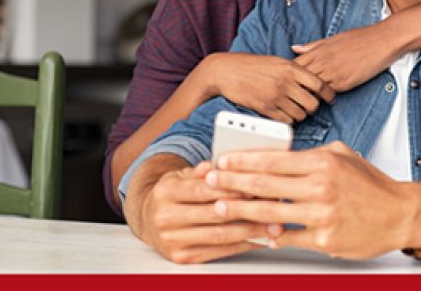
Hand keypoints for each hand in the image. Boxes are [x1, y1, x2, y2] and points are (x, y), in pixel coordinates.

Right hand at [137, 160, 282, 263]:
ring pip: (219, 236)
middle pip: (214, 214)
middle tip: (274, 206)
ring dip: (250, 231)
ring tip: (273, 226)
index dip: (231, 188)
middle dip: (247, 210)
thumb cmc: (174, 194)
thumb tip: (218, 164)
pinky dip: (241, 245)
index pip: (203, 190)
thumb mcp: (182, 175)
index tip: (256, 187)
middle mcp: (165, 217)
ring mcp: (172, 240)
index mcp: (166, 192)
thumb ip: (201, 170)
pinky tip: (258, 239)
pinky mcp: (181, 257)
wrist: (147, 219)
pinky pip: (218, 252)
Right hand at [197, 52, 334, 122]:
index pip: (320, 84)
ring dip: (301, 114)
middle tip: (309, 105)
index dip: (329, 94)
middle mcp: (285, 82)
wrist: (227, 71)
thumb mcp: (277, 61)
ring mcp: (275, 97)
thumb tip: (314, 82)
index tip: (330, 98)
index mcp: (291, 68)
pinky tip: (285, 114)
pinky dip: (289, 120)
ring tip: (295, 109)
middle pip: (313, 103)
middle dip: (313, 107)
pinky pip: (287, 121)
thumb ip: (295, 70)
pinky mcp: (266, 109)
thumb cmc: (253, 65)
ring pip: (301, 114)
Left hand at [206, 142, 420, 258]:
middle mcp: (321, 187)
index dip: (243, 160)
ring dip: (241, 210)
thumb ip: (310, 155)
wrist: (400, 213)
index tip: (222, 160)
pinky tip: (252, 231)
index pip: (273, 160)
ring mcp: (323, 216)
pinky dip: (269, 235)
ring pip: (271, 213)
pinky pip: (289, 238)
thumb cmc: (370, 184)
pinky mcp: (325, 241)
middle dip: (232, 183)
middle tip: (210, 181)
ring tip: (221, 206)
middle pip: (265, 185)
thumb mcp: (342, 155)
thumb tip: (278, 156)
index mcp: (323, 162)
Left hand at [292, 23, 400, 91]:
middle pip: (300, 79)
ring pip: (312, 89)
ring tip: (307, 98)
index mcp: (318, 50)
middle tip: (294, 93)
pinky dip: (323, 96)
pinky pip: (328, 93)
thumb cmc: (359, 38)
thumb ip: (312, 46)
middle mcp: (323, 63)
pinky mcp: (344, 83)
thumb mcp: (333, 38)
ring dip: (309, 94)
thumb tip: (294, 48)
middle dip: (295, 87)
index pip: (294, 66)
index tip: (289, 79)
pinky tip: (323, 98)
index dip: (290, 74)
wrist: (381, 41)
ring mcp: (333, 74)